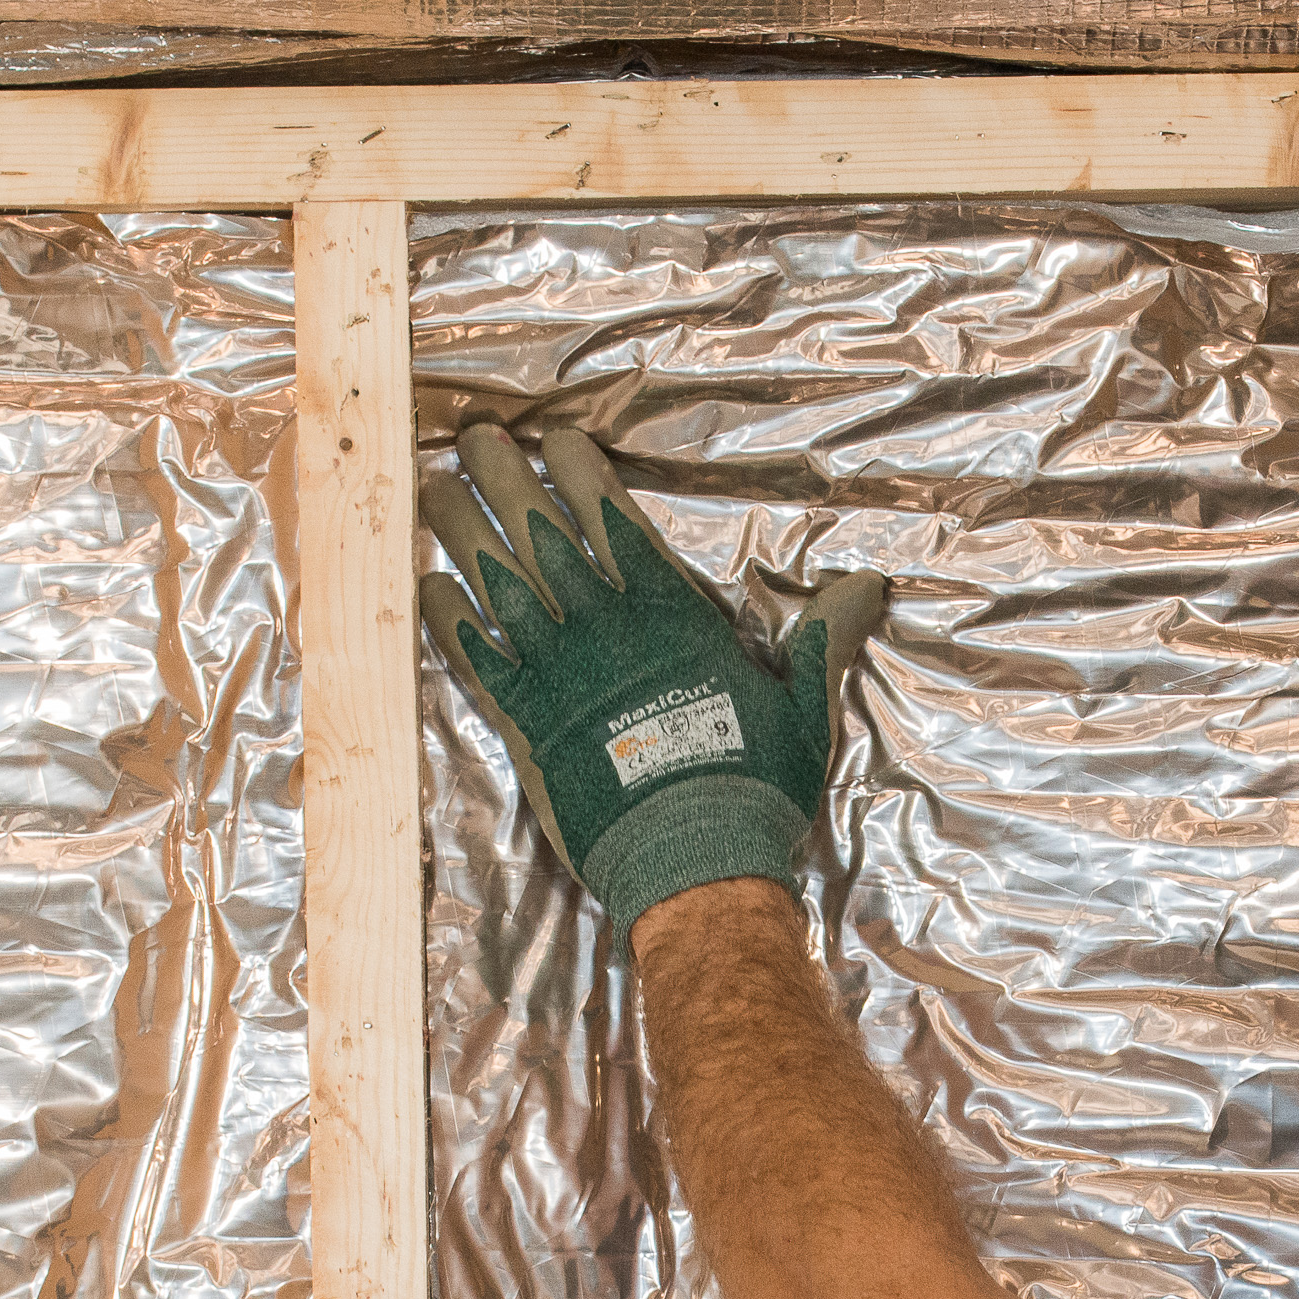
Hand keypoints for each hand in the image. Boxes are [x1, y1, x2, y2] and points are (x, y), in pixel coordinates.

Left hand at [421, 420, 886, 934]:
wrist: (694, 858)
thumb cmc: (752, 780)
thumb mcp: (802, 700)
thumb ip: (823, 634)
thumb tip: (873, 582)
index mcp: (669, 612)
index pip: (614, 522)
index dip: (580, 474)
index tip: (554, 440)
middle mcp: (605, 627)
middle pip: (542, 535)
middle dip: (505, 481)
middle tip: (475, 439)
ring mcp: (558, 671)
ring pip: (498, 583)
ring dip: (462, 532)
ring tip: (434, 490)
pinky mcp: (524, 721)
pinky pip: (474, 657)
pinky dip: (446, 620)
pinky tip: (425, 586)